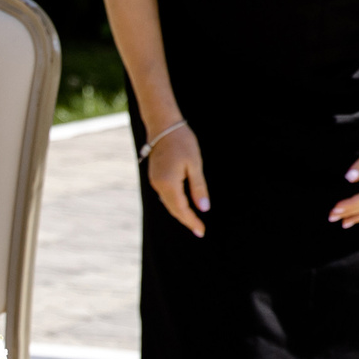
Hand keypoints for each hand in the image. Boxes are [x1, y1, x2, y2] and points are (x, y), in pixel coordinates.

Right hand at [144, 118, 208, 238]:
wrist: (163, 126)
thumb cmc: (182, 142)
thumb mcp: (195, 165)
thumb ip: (198, 188)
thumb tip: (203, 208)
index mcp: (169, 183)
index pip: (181, 209)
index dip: (191, 221)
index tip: (201, 231)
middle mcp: (158, 185)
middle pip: (173, 209)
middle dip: (186, 220)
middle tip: (199, 230)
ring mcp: (154, 181)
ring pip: (168, 203)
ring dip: (180, 212)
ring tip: (193, 220)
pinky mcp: (155, 177)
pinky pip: (165, 195)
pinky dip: (174, 203)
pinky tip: (183, 205)